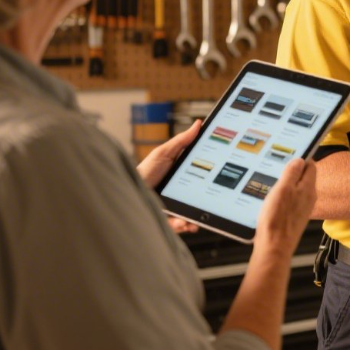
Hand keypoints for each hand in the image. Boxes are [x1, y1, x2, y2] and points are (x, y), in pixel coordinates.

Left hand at [135, 119, 204, 233]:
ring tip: (194, 220)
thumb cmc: (145, 171)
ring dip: (196, 219)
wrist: (127, 190)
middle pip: (202, 198)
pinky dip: (184, 226)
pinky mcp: (170, 219)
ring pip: (194, 214)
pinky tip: (183, 223)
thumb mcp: (164, 153)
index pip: (205, 177)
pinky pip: (181, 225)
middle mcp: (184, 192)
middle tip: (211, 203)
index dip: (214, 179)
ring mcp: (177, 206)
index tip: (221, 178)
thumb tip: (198, 124)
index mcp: (185, 175)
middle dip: (208, 203)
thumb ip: (182, 141)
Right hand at [255, 158, 317, 254]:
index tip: (288, 155)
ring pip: (296, 188)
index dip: (300, 158)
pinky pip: (291, 200)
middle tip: (277, 168)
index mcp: (308, 188)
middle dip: (292, 170)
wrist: (274, 246)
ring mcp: (302, 208)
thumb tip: (300, 159)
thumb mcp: (283, 189)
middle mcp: (309, 197)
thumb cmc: (278, 219)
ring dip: (286, 183)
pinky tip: (272, 198)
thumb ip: (292, 173)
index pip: (310, 165)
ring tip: (272, 182)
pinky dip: (283, 196)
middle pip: (304, 176)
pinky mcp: (294, 217)